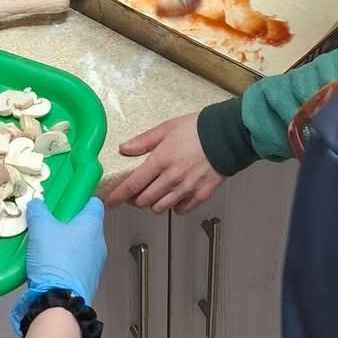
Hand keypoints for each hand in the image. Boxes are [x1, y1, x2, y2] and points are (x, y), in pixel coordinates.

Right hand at [15, 195, 105, 318]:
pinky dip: (66, 263)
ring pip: (82, 247)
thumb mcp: (41, 229)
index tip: (66, 203)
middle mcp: (99, 243)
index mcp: (92, 225)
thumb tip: (36, 204)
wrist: (59, 301)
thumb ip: (38, 212)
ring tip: (46, 248)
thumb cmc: (55, 259)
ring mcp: (96, 264)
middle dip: (69, 225)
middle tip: (49, 225)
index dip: (80, 201)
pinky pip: (78, 265)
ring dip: (67, 245)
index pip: (94, 204)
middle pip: (87, 226)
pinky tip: (50, 267)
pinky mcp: (88, 281)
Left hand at [107, 114, 221, 213]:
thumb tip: (124, 149)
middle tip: (136, 192)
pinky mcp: (201, 195)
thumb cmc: (197, 129)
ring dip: (153, 203)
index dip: (118, 196)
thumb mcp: (167, 128)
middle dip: (136, 199)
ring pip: (160, 208)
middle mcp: (171, 179)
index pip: (132, 185)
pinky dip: (175, 206)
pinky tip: (175, 196)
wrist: (227, 136)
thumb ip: (144, 141)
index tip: (109, 202)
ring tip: (155, 193)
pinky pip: (181, 209)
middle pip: (144, 200)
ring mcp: (186, 189)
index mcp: (160, 161)